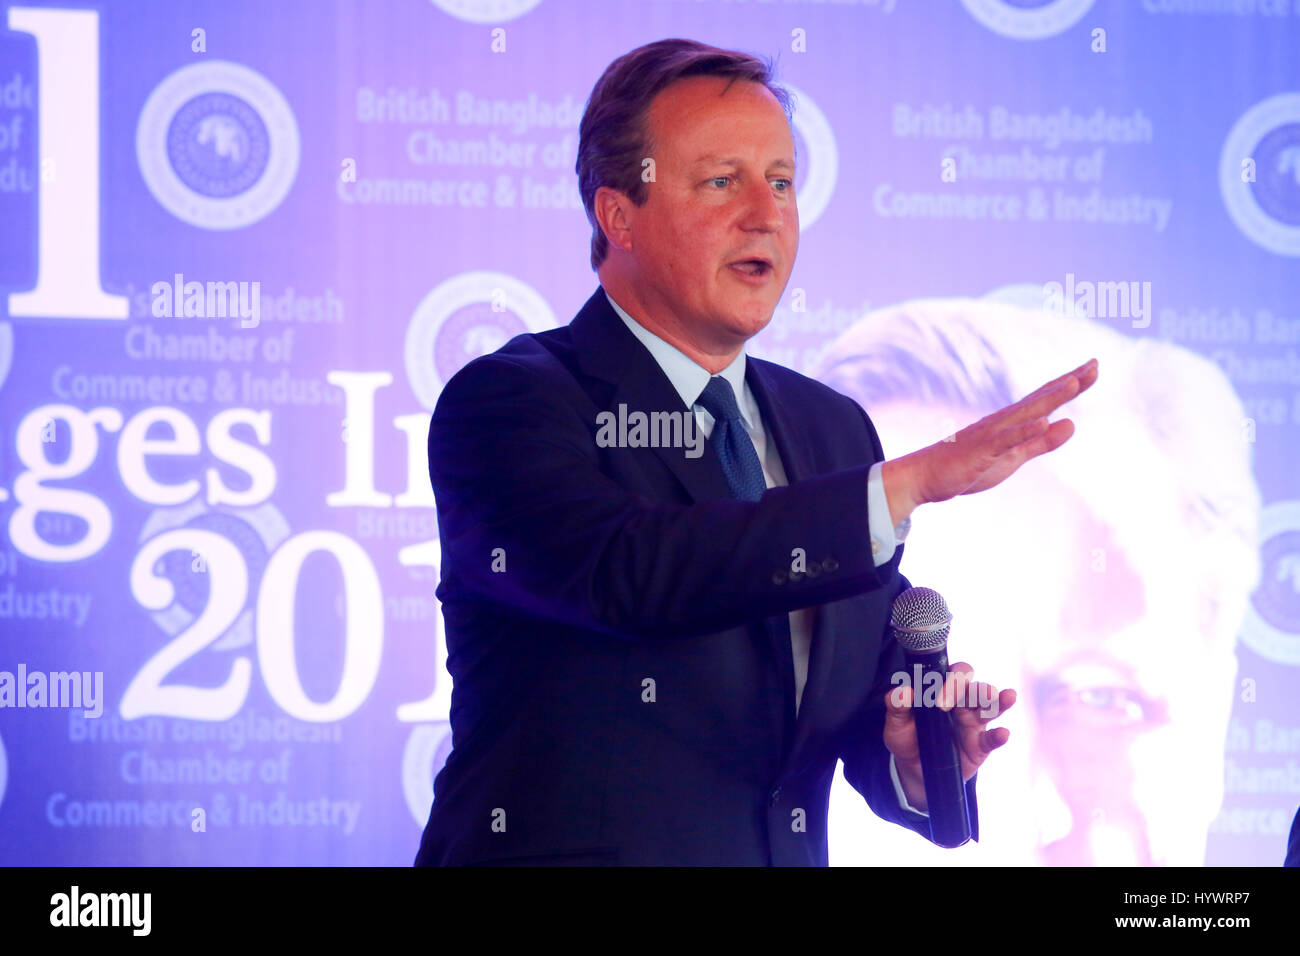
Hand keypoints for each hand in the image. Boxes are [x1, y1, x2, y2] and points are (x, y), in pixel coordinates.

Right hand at [881, 358, 1098, 523]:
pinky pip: (1006, 439)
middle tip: (1095, 364)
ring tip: (1075, 384)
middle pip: (1041, 399)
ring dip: (1050, 399)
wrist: (926, 476)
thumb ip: (1042, 443)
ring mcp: (992, 434)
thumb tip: (1071, 424)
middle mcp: (1004, 422)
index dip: (1071, 384)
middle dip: (1069, 383)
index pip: (1046, 399)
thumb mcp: (1015, 457)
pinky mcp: (982, 450)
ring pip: (1026, 414)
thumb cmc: (969, 466)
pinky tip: (1044, 422)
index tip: (1093, 367)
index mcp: (1013, 424)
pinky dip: (1025, 430)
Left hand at [883, 662, 1015, 811]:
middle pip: (974, 687)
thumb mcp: (896, 723)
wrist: (915, 769)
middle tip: (953, 705)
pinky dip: (999, 736)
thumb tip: (902, 692)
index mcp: (942, 690)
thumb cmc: (907, 738)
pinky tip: (1003, 733)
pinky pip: (992, 739)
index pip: (953, 674)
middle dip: (973, 689)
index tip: (938, 700)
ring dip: (997, 701)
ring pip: (990, 707)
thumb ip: (896, 706)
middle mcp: (962, 702)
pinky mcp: (980, 745)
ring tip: (1006, 697)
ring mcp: (973, 723)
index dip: (950, 680)